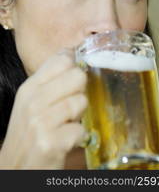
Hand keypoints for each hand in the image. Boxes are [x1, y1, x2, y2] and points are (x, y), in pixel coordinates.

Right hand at [0, 50, 87, 168]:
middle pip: (77, 77)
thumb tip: (70, 53)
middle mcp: (33, 100)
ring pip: (81, 102)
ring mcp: (41, 122)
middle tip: (70, 106)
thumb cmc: (29, 131)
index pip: (61, 60)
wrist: (15, 167)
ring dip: (79, 117)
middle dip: (79, 92)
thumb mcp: (33, 101)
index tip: (73, 79)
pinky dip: (79, 137)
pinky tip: (67, 140)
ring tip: (67, 124)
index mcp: (29, 87)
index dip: (75, 67)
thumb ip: (50, 78)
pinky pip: (81, 130)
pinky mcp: (51, 142)